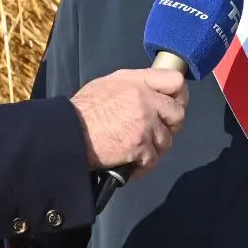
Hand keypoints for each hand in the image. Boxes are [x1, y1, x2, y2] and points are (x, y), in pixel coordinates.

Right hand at [71, 68, 187, 171]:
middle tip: (158, 132)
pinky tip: (131, 165)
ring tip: (138, 150)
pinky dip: (143, 166)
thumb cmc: (82, 111)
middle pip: (178, 113)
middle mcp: (145, 99)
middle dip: (170, 125)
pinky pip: (153, 159)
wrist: (68, 134)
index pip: (175, 81)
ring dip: (154, 148)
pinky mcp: (140, 145)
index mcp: (137, 81)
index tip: (174, 104)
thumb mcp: (107, 84)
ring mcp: (145, 123)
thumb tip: (149, 90)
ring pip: (166, 140)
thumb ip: (133, 85)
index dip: (179, 95)